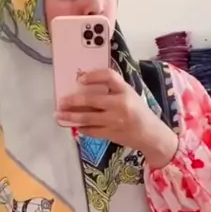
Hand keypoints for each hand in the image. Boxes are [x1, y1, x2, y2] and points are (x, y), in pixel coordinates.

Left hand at [56, 69, 177, 167]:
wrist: (151, 135)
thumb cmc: (139, 112)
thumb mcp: (130, 95)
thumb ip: (113, 90)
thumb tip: (85, 86)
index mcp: (126, 90)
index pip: (109, 76)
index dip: (93, 76)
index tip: (80, 79)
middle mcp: (120, 104)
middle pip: (92, 100)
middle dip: (73, 101)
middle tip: (60, 102)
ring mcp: (115, 120)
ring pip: (88, 118)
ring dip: (71, 117)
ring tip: (58, 116)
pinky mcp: (112, 134)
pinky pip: (91, 131)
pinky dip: (81, 128)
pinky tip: (74, 126)